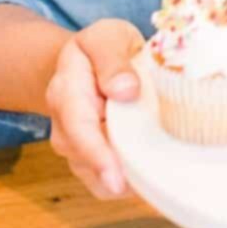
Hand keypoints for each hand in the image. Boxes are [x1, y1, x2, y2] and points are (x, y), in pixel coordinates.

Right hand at [45, 18, 144, 198]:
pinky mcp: (93, 162)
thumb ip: (112, 60)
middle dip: (116, 178)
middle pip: (85, 160)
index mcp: (66, 90)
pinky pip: (108, 185)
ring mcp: (76, 148)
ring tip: (161, 182)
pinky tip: (157, 183)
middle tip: (153, 189)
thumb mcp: (107, 38)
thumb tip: (125, 91)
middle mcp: (64, 126)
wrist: (90, 63)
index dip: (97, 154)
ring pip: (98, 179)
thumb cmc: (103, 48)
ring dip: (128, 183)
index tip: (117, 179)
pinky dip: (132, 188)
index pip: (78, 127)